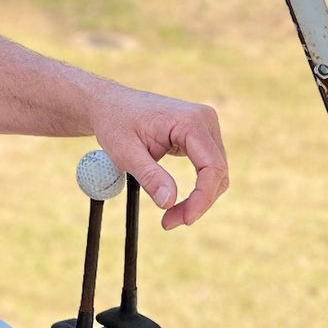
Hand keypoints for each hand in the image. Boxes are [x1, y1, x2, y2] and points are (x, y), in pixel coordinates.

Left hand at [89, 86, 229, 228]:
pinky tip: (175, 202)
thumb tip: (169, 202)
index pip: (212, 167)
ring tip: (170, 216)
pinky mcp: (199, 136)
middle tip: (169, 222)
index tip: (184, 220)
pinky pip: (207, 168)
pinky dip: (196, 189)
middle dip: (198, 203)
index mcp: (190, 121)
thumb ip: (149, 176)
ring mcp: (204, 127)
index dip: (202, 198)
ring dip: (198, 199)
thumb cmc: (115, 123)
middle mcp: (204, 120)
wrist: (109, 105)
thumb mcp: (126, 152)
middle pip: (218, 173)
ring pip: (215, 173)